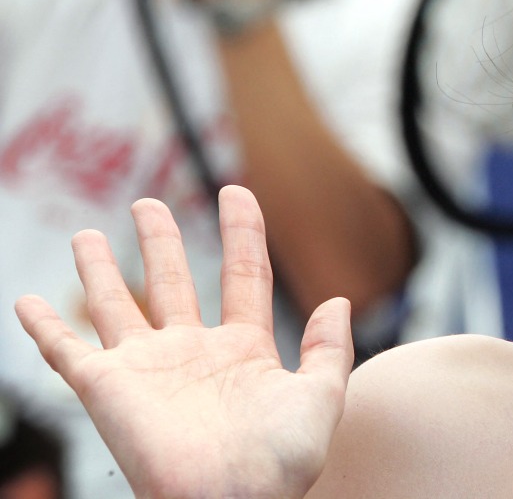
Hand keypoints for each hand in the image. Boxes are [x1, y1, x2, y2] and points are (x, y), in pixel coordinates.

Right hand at [14, 186, 352, 498]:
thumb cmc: (280, 464)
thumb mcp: (321, 398)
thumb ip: (331, 349)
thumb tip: (339, 300)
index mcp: (244, 350)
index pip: (244, 274)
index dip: (242, 231)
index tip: (236, 191)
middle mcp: (192, 353)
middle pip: (174, 281)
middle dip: (160, 240)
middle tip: (147, 202)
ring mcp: (147, 370)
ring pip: (117, 306)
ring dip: (99, 271)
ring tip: (86, 234)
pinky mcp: (108, 391)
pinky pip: (66, 352)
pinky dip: (44, 327)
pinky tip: (26, 301)